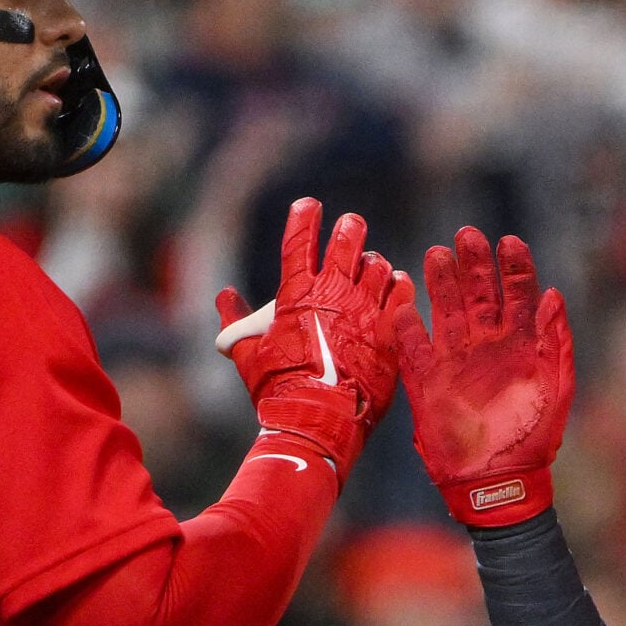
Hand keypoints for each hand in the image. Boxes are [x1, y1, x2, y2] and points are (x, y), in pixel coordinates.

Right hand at [215, 197, 405, 474]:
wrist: (317, 422)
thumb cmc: (277, 390)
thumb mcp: (246, 356)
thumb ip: (234, 322)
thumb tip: (223, 296)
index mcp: (296, 295)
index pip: (299, 242)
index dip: (303, 218)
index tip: (308, 204)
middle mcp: (333, 293)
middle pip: (347, 241)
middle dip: (349, 229)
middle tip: (350, 227)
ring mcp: (364, 309)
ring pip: (378, 265)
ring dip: (373, 263)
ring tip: (370, 269)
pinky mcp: (390, 330)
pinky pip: (401, 293)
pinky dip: (398, 287)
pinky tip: (394, 289)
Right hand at [391, 227, 572, 526]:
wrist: (498, 481)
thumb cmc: (534, 438)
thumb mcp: (557, 387)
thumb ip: (556, 341)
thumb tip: (553, 295)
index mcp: (520, 343)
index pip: (517, 293)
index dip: (513, 266)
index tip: (509, 241)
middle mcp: (485, 344)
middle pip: (477, 292)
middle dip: (474, 263)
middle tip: (468, 235)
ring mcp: (454, 359)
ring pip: (444, 309)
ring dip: (440, 282)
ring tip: (437, 254)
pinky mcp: (426, 380)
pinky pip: (412, 347)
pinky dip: (406, 326)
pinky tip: (405, 306)